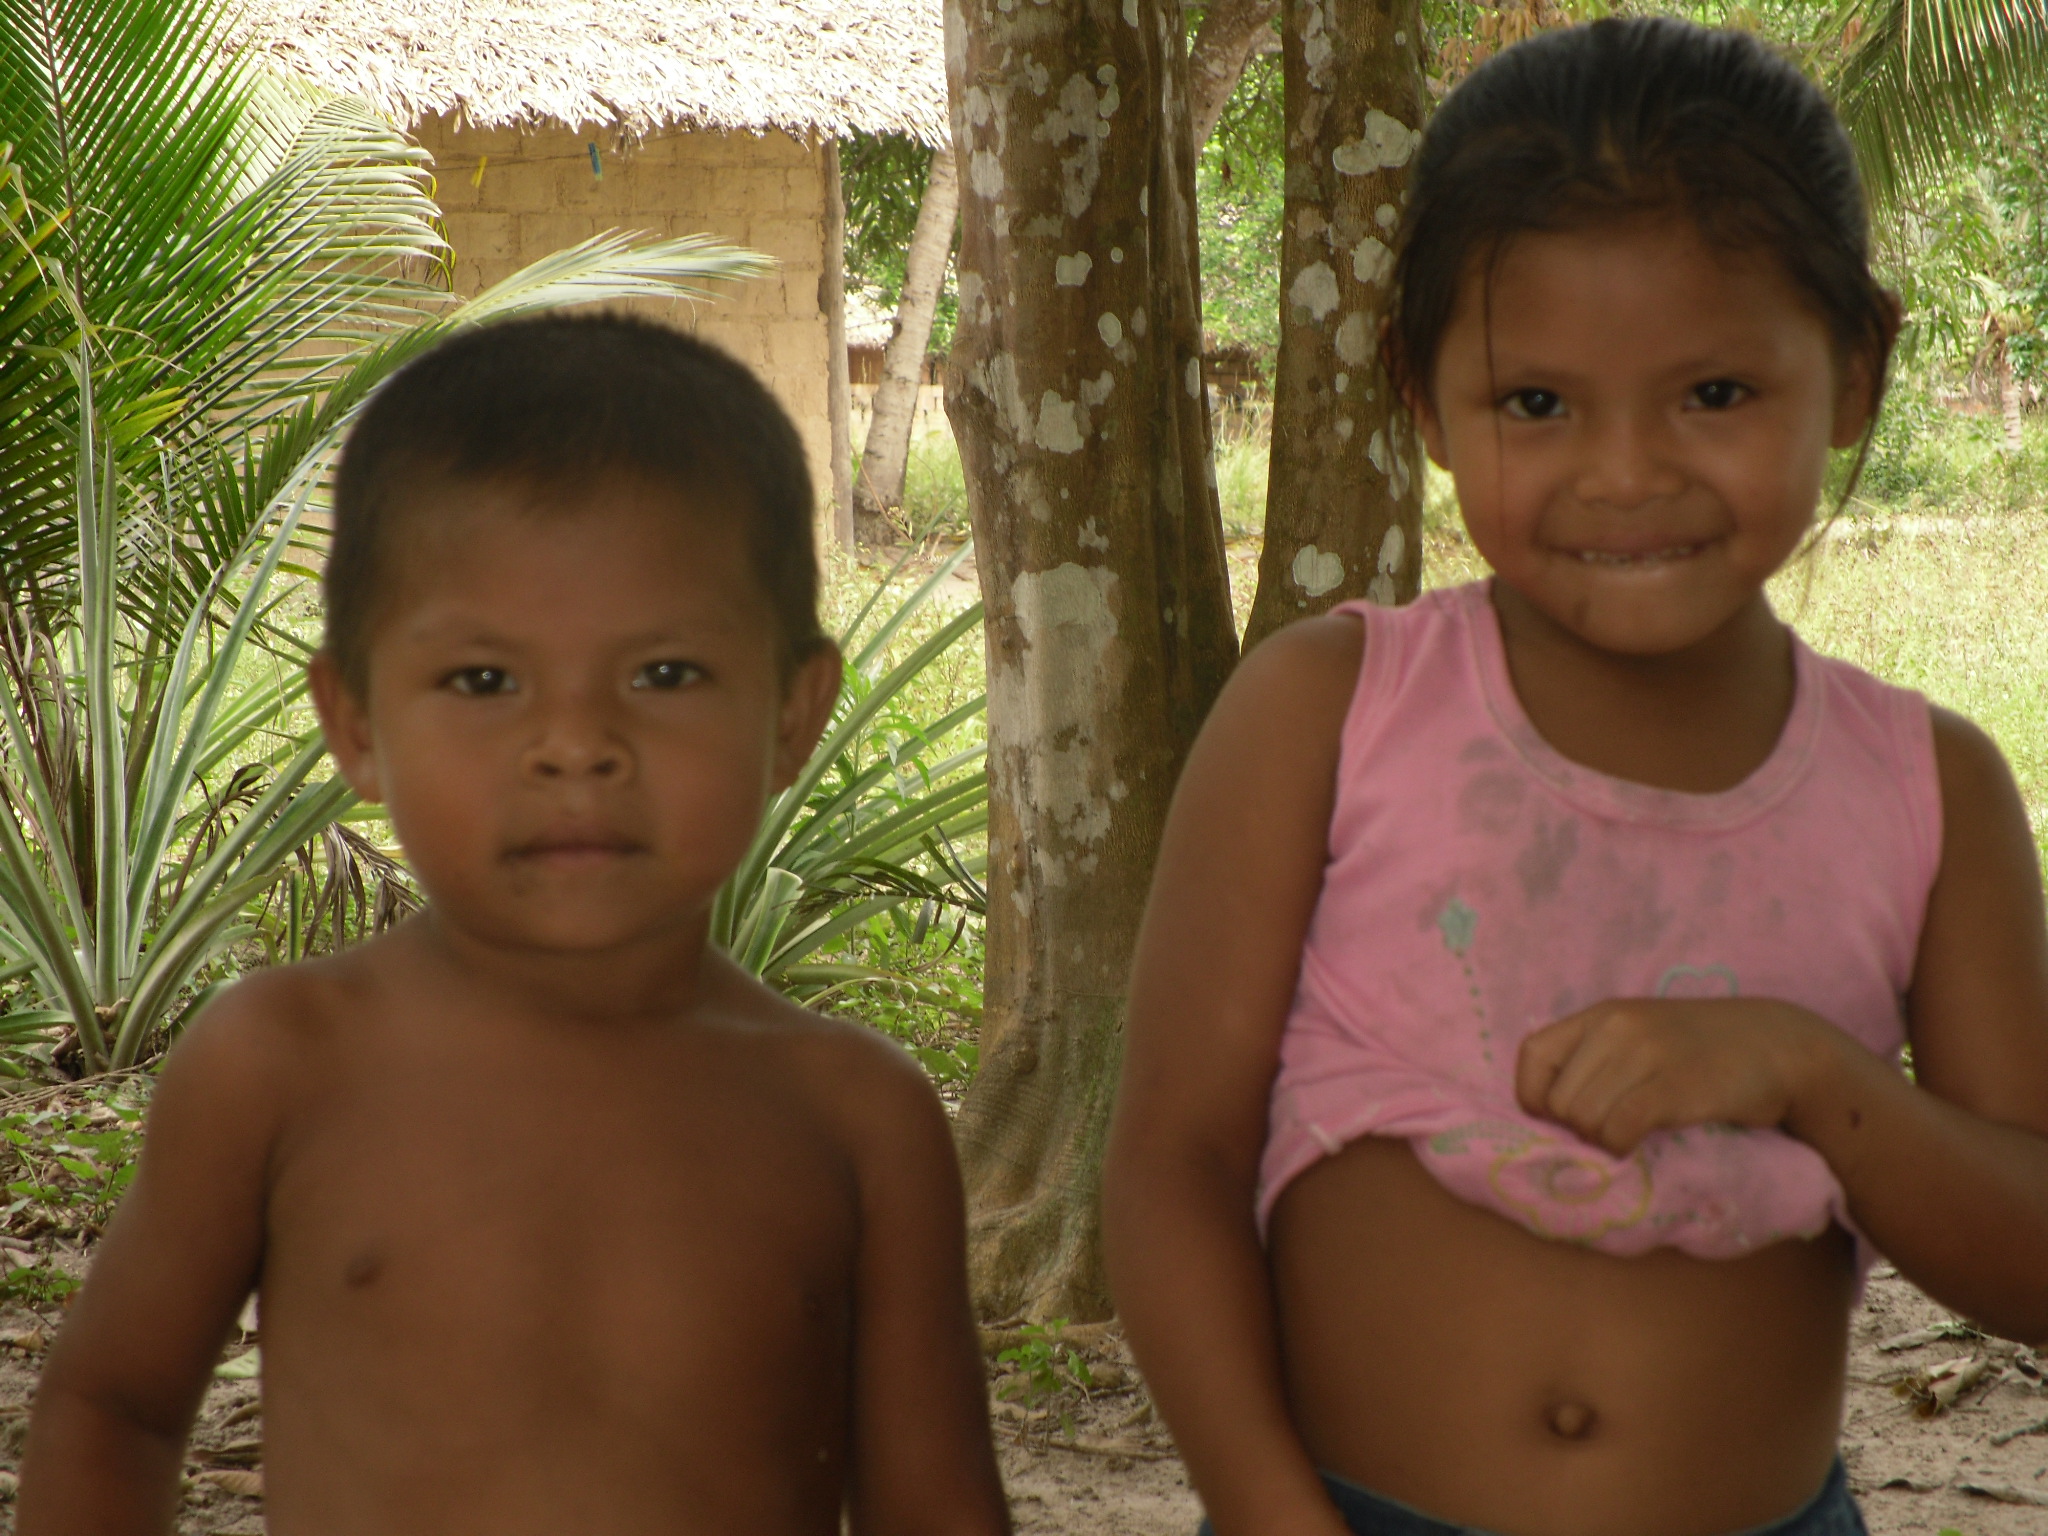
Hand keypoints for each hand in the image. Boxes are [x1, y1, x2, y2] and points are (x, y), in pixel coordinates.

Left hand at [1515, 997, 1835, 1154]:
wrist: (1781, 1047)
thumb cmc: (1706, 1051)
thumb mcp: (1641, 1037)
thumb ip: (1598, 1059)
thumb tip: (1551, 1113)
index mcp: (1602, 1014)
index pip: (1532, 1055)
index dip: (1536, 1097)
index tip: (1562, 1118)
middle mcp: (1617, 1026)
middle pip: (1559, 1100)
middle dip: (1577, 1128)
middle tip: (1612, 1131)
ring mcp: (1646, 1053)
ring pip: (1584, 1117)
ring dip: (1601, 1140)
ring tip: (1630, 1134)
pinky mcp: (1675, 1085)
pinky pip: (1619, 1127)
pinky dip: (1620, 1146)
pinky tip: (1638, 1143)